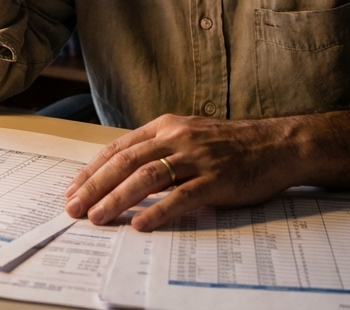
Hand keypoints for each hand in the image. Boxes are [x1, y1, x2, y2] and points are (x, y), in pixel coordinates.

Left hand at [64, 114, 295, 230]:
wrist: (277, 144)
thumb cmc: (231, 145)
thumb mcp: (189, 136)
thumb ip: (160, 150)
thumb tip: (123, 175)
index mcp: (166, 126)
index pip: (119, 148)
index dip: (92, 170)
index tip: (73, 189)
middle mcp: (177, 138)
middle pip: (126, 162)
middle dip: (95, 186)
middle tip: (74, 208)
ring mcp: (197, 158)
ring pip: (147, 176)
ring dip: (118, 198)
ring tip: (98, 217)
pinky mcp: (216, 180)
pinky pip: (182, 196)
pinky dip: (159, 210)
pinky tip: (141, 224)